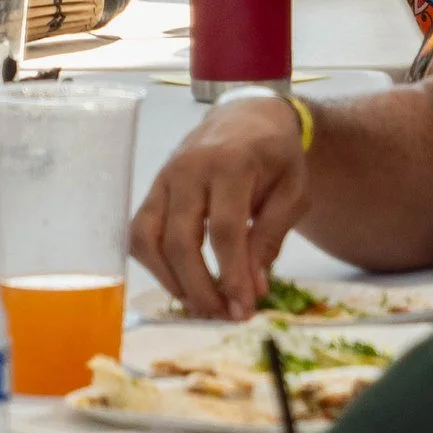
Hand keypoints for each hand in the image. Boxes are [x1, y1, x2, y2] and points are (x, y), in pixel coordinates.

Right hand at [130, 94, 309, 317]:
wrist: (247, 117)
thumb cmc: (275, 156)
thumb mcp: (293, 192)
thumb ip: (271, 237)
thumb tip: (251, 289)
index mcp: (231, 164)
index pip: (225, 231)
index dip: (232, 276)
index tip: (244, 309)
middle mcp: (188, 169)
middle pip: (181, 241)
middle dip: (202, 289)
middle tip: (225, 315)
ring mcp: (163, 178)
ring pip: (149, 241)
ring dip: (172, 282)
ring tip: (202, 305)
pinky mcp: (151, 189)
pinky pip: (140, 234)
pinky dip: (155, 266)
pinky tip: (182, 283)